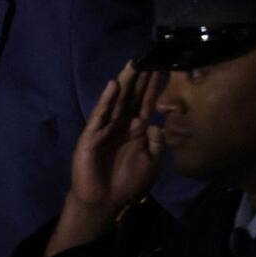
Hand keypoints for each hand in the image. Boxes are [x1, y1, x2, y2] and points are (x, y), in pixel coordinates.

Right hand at [45, 63, 165, 256]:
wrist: (104, 200)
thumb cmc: (127, 182)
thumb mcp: (151, 162)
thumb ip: (157, 143)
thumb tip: (157, 123)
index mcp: (135, 129)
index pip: (147, 102)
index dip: (154, 86)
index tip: (163, 67)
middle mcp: (120, 123)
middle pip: (132, 96)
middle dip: (140, 77)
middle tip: (148, 56)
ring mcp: (105, 127)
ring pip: (117, 100)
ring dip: (124, 82)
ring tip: (132, 64)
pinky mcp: (92, 135)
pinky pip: (101, 115)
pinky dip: (107, 100)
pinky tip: (113, 86)